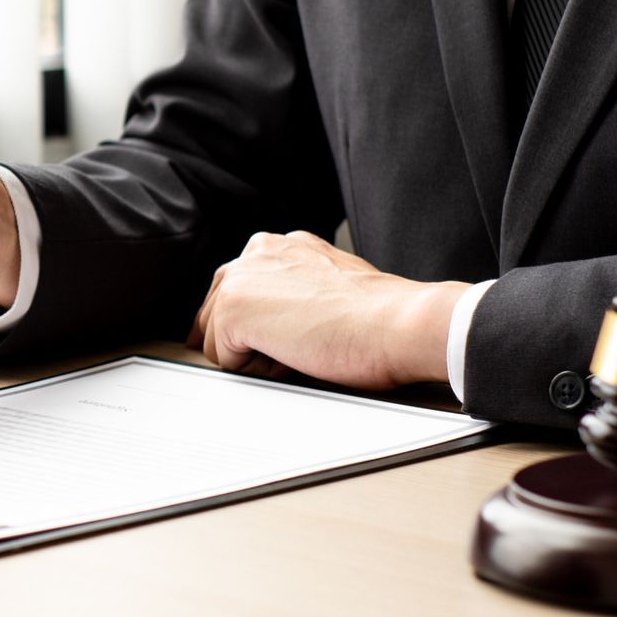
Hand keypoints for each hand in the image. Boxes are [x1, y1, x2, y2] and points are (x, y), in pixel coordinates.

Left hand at [188, 231, 465, 388]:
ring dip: (253, 356)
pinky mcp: (233, 309)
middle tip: (292, 353)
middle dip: (244, 341)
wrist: (398, 323)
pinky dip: (255, 371)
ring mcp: (240, 278)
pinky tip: (294, 357)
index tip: (272, 341)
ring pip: (218, 337)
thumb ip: (296, 293)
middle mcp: (256, 252)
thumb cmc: (381, 316)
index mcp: (281, 246)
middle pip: (217, 310)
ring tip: (301, 352)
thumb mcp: (331, 289)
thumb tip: (278, 324)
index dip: (253, 326)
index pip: (238, 289)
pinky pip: (224, 360)